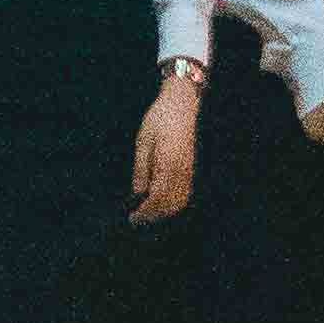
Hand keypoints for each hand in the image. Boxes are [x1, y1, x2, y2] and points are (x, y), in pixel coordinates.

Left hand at [129, 69, 200, 222]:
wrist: (181, 103)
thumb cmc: (159, 119)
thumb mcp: (143, 142)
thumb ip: (141, 170)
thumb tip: (137, 194)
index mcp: (168, 164)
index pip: (157, 199)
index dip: (145, 212)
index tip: (132, 218)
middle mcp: (182, 171)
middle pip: (170, 205)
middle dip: (154, 216)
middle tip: (138, 219)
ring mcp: (189, 170)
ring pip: (180, 202)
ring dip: (165, 212)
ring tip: (148, 213)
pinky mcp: (191, 167)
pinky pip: (185, 193)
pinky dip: (174, 203)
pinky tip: (161, 202)